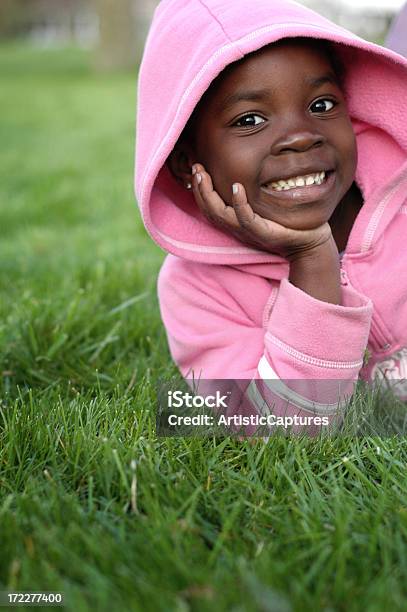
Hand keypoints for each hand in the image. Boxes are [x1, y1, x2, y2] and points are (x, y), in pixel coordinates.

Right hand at [191, 164, 333, 259]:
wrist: (310, 242)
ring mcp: (248, 232)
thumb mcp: (266, 205)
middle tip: (196, 168)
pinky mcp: (263, 233)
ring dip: (209, 194)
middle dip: (199, 189)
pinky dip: (239, 203)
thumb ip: (254, 193)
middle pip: (209, 210)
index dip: (199, 190)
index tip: (197, 169)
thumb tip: (248, 168)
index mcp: (235, 222)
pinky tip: (236, 187)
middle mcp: (237, 228)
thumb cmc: (288, 221)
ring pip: (220, 215)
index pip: (209, 207)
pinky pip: (245, 219)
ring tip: (204, 175)